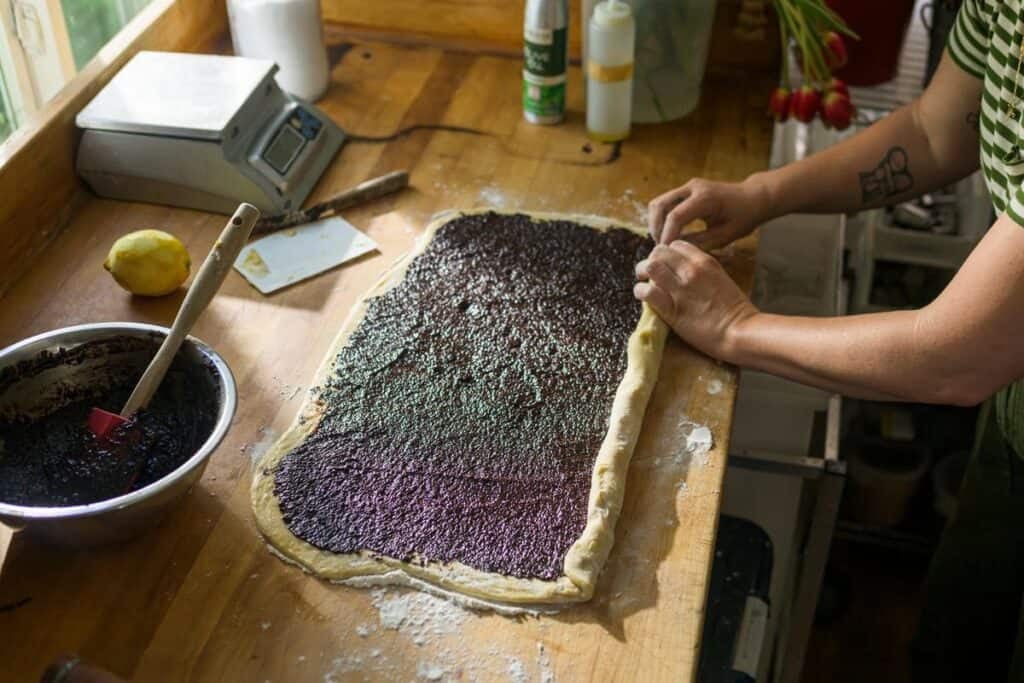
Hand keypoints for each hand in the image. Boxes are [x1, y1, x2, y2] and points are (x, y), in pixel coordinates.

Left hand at [634, 241, 757, 360]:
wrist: (740, 332)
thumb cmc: (735, 310)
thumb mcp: (721, 278)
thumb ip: (702, 271)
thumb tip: (683, 270)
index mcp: (705, 261)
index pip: (676, 245)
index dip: (667, 254)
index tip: (666, 264)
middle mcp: (691, 270)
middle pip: (659, 252)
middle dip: (651, 260)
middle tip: (650, 273)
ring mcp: (681, 289)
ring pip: (650, 267)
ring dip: (643, 273)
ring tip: (644, 282)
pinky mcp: (672, 309)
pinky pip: (647, 292)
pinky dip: (640, 292)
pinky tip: (643, 296)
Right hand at [647, 177, 771, 247]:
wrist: (753, 197)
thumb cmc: (744, 217)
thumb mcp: (726, 235)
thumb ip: (700, 242)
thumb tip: (676, 250)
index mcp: (705, 198)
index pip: (675, 217)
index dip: (667, 236)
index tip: (665, 253)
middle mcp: (692, 187)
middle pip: (660, 206)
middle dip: (656, 229)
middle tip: (661, 248)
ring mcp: (687, 186)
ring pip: (658, 203)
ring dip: (656, 223)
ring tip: (663, 241)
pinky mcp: (685, 190)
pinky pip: (664, 203)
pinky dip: (661, 218)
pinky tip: (668, 233)